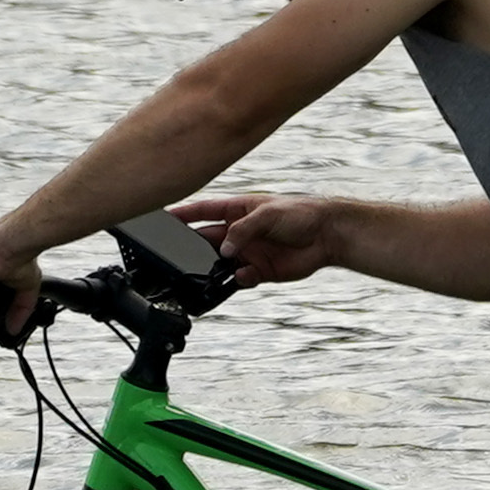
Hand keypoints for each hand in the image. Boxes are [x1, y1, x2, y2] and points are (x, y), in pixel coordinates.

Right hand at [179, 193, 345, 285]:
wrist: (328, 235)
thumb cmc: (301, 213)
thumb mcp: (268, 214)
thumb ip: (243, 230)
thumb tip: (224, 250)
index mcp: (237, 210)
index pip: (202, 210)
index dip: (182, 215)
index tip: (161, 218)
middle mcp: (239, 231)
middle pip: (206, 240)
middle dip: (192, 247)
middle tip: (181, 255)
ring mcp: (248, 252)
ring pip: (220, 263)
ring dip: (213, 268)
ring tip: (209, 271)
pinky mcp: (260, 270)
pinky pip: (240, 278)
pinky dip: (238, 279)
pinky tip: (244, 275)